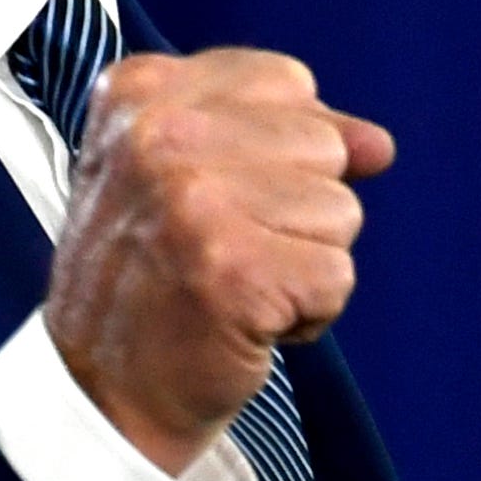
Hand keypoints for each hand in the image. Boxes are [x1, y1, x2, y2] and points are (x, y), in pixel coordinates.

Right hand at [42, 49, 397, 472]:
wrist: (102, 396)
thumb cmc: (154, 280)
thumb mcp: (189, 175)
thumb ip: (285, 136)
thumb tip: (379, 145)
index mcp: (141, 92)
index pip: (287, 83)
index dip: (281, 154)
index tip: (217, 201)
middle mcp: (158, 135)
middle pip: (322, 147)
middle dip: (295, 212)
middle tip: (221, 254)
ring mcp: (193, 201)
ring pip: (340, 211)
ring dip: (303, 264)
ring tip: (232, 288)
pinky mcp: (234, 271)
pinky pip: (339, 276)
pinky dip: (308, 315)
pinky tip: (245, 324)